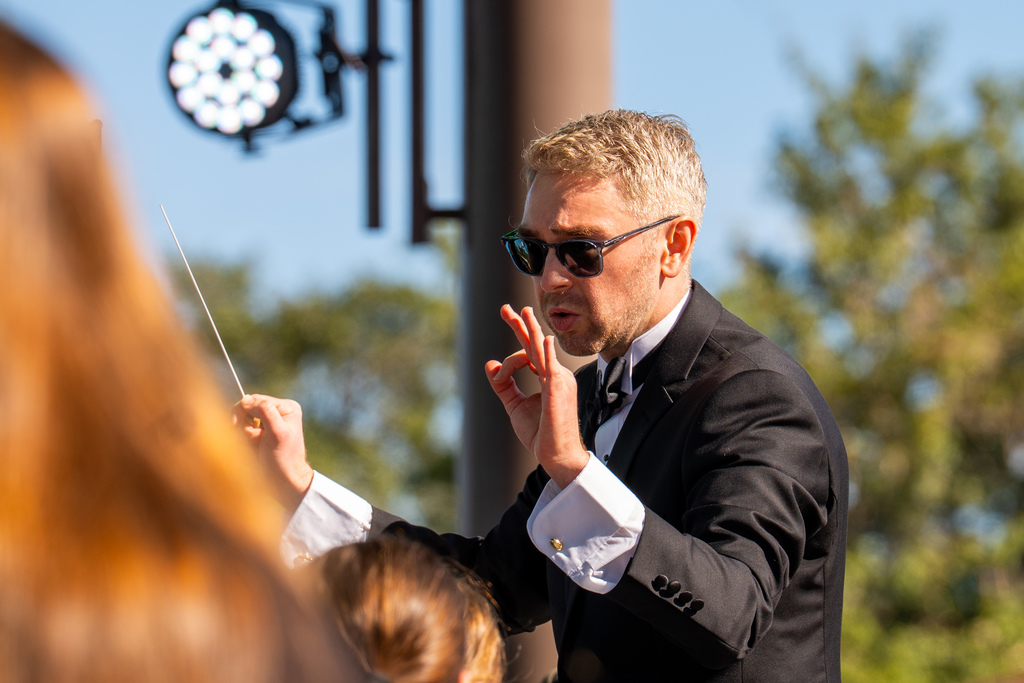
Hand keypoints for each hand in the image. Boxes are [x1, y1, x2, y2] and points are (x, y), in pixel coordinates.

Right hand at [232, 394, 314, 512]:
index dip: (244, 411)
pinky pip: (239, 432)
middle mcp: (276, 412)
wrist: (284, 483)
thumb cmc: (284, 460)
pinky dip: (240, 440)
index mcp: (286, 407)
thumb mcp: (277, 433)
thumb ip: (266, 412)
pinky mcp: (257, 436)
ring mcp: (266, 424)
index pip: (255, 399)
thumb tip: (246, 399)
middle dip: (243, 425)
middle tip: (251, 439)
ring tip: (252, 446)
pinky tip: (250, 449)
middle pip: (245, 408)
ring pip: (239, 421)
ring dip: (241, 434)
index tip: (241, 428)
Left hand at [486, 305, 588, 487]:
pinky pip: (550, 366)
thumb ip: (503, 385)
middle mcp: (555, 374)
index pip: (530, 352)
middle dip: (520, 325)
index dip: (514, 346)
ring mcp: (558, 380)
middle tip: (506, 308)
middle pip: (534, 344)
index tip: (500, 356)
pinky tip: (544, 340)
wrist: (555, 455)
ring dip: (529, 330)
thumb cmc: (541, 433)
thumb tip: (490, 364)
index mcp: (548, 377)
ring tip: (521, 312)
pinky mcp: (558, 389)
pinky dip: (547, 352)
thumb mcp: (515, 406)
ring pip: (538, 351)